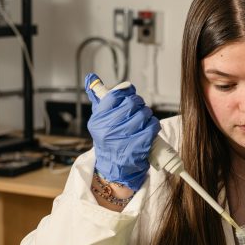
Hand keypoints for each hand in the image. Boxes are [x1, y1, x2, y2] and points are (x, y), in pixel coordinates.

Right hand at [84, 72, 159, 191]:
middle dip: (139, 104)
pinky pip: (152, 126)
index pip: (116, 95)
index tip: (130, 95)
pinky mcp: (138, 146)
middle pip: (132, 103)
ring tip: (143, 120)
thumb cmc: (109, 139)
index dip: (127, 92)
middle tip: (138, 109)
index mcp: (98, 119)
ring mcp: (123, 138)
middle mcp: (108, 128)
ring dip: (147, 115)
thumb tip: (91, 77)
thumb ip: (98, 98)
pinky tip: (150, 128)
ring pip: (144, 114)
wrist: (114, 167)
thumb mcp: (100, 120)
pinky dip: (154, 125)